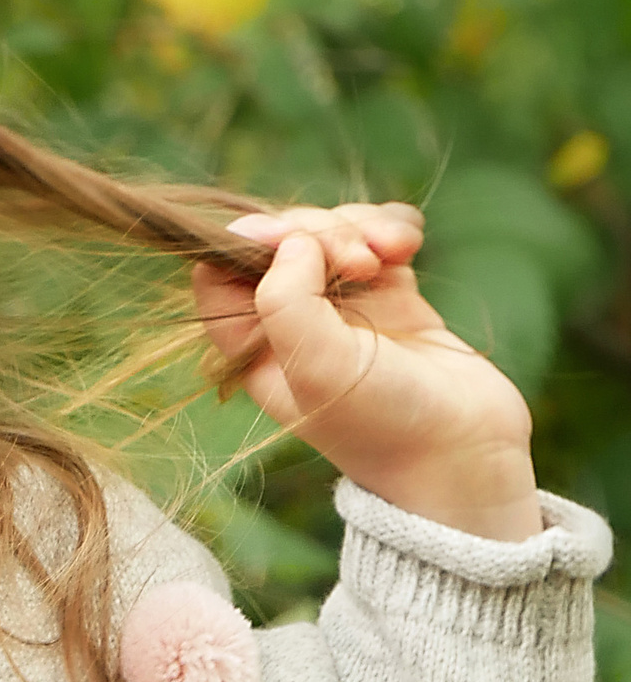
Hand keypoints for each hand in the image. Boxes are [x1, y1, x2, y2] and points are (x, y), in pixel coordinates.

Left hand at [191, 202, 541, 543]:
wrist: (462, 455)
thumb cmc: (382, 423)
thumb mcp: (318, 367)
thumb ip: (286, 299)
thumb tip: (289, 239)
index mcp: (254, 348)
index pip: (218, 273)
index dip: (249, 241)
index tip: (291, 240)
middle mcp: (292, 326)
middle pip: (282, 242)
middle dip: (321, 231)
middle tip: (360, 262)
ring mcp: (345, 309)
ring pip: (333, 232)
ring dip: (361, 226)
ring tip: (394, 253)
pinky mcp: (394, 299)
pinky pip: (380, 238)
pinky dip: (392, 227)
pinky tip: (409, 245)